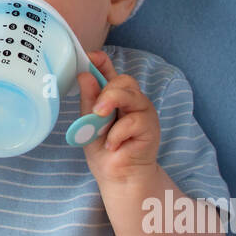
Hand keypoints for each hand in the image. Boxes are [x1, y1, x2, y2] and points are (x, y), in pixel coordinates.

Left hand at [76, 50, 159, 182]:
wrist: (118, 177)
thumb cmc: (104, 150)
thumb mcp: (88, 123)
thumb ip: (88, 100)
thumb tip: (84, 75)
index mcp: (115, 97)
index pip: (110, 70)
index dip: (101, 61)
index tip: (89, 58)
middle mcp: (132, 101)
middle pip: (124, 80)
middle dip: (107, 91)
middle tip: (95, 110)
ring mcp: (144, 112)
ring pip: (131, 95)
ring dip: (111, 104)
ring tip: (100, 120)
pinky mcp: (151, 127)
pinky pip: (134, 120)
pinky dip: (118, 133)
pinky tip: (113, 145)